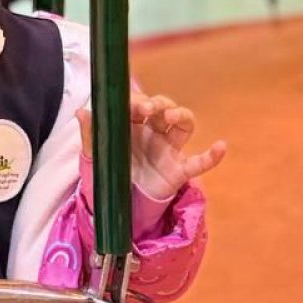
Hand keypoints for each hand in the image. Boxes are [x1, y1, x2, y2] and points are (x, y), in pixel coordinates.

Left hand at [79, 94, 226, 200]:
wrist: (119, 202)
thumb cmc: (111, 170)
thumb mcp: (96, 153)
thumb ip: (91, 133)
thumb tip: (81, 111)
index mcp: (134, 124)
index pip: (141, 103)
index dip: (139, 100)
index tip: (133, 105)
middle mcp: (154, 132)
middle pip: (165, 108)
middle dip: (159, 103)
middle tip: (148, 109)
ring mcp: (169, 150)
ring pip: (185, 125)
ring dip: (181, 116)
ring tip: (170, 118)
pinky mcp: (178, 171)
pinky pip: (199, 162)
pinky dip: (212, 156)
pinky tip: (221, 146)